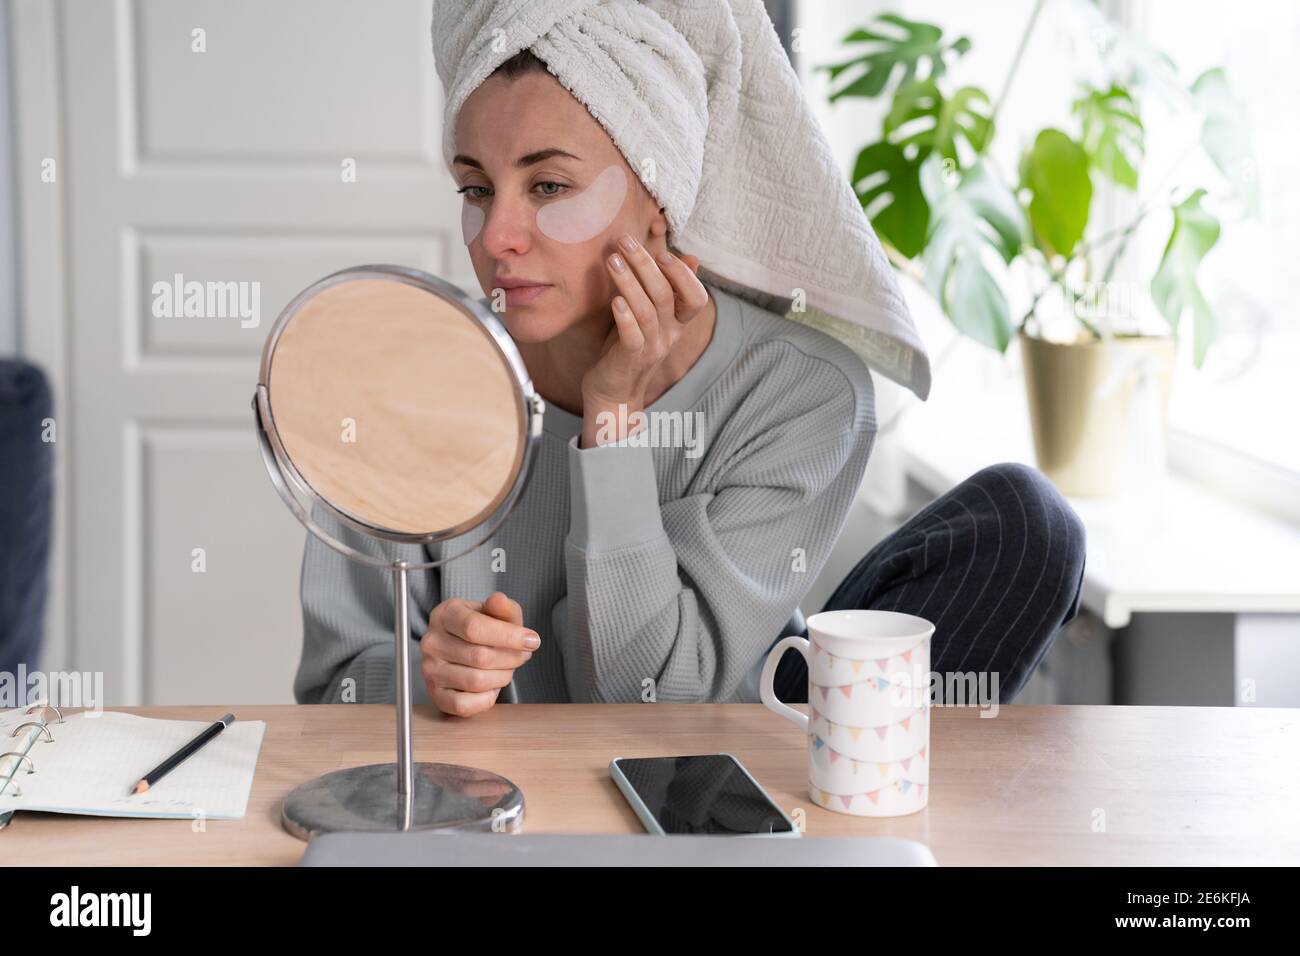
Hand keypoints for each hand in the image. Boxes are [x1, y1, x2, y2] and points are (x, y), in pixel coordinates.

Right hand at [419, 591, 538, 717]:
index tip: (532, 640)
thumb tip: (499, 600)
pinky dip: (486, 698)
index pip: (474, 628)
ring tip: (508, 668)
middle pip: (480, 657)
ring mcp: (430, 670)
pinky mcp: (435, 695)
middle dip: (511, 658)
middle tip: (522, 655)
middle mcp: (432, 642)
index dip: (509, 636)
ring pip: (476, 681)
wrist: (464, 647)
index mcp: (445, 615)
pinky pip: (464, 705)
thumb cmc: (483, 629)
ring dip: (502, 677)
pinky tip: (492, 686)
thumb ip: (503, 607)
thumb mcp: (496, 612)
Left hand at [580, 232, 709, 445]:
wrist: (613, 392)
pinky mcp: (629, 359)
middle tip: (625, 240)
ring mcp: (651, 347)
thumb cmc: (628, 347)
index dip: (682, 274)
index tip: (661, 251)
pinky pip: (632, 336)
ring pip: (647, 310)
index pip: (696, 297)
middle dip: (646, 263)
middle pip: (666, 294)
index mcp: (677, 323)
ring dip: (629, 281)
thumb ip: (667, 288)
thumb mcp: (651, 316)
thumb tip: (690, 257)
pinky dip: (625, 317)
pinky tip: (615, 300)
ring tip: (612, 259)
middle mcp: (669, 334)